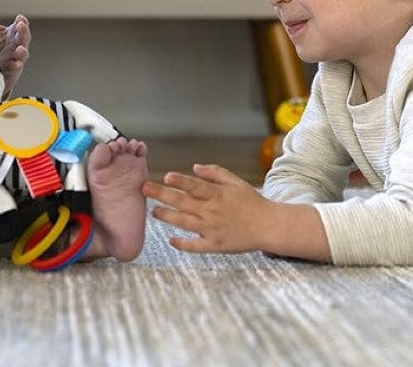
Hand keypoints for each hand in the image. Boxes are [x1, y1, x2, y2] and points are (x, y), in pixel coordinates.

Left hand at [0, 14, 30, 96]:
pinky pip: (16, 68)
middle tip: (21, 26)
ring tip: (20, 48)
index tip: (20, 18)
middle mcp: (16, 45)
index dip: (22, 21)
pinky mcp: (13, 70)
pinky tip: (16, 63)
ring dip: (22, 51)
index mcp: (12, 36)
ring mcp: (16, 58)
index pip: (20, 26)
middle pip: (24, 37)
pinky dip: (16, 65)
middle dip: (24, 31)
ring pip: (23, 53)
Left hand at [142, 163, 268, 252]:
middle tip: (144, 189)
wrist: (268, 226)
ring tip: (153, 212)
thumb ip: (215, 173)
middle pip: (183, 202)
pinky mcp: (215, 244)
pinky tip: (171, 240)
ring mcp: (213, 229)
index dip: (181, 181)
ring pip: (185, 222)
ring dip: (167, 217)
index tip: (166, 176)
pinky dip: (183, 244)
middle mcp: (212, 211)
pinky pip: (196, 246)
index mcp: (217, 194)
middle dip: (162, 195)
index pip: (195, 186)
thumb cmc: (251, 201)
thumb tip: (194, 167)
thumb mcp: (235, 182)